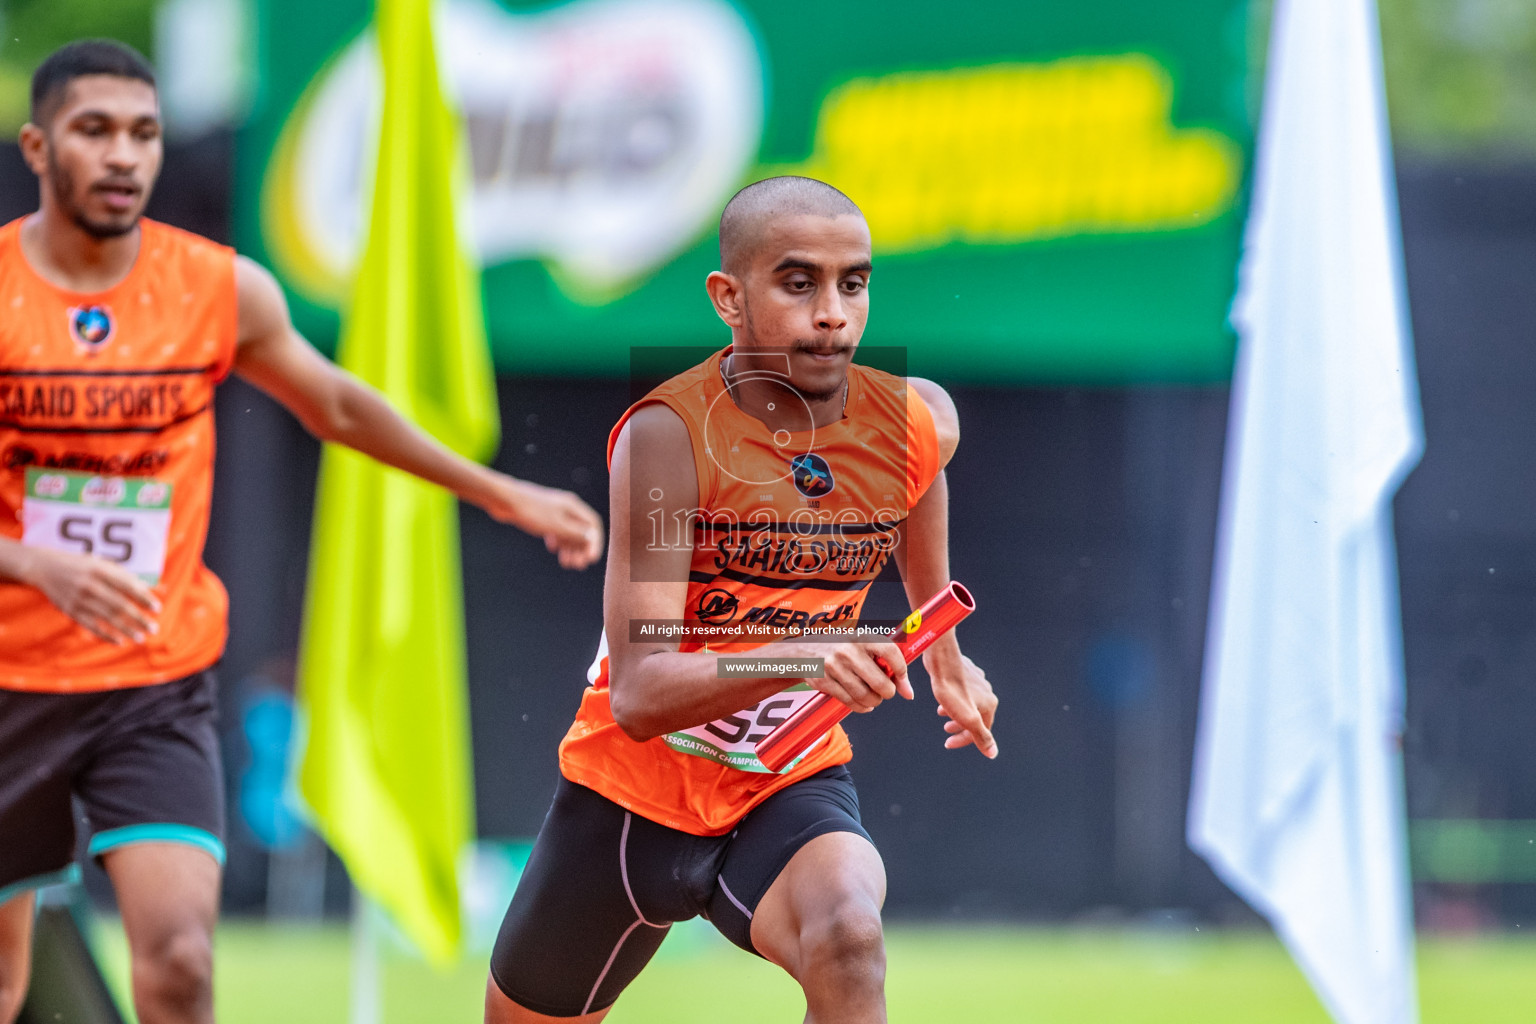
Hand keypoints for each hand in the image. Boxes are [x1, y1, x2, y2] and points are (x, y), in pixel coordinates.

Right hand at [22, 546, 160, 644]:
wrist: (46, 567)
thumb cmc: (85, 566)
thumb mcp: (106, 565)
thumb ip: (131, 578)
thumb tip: (160, 589)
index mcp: (101, 570)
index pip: (127, 586)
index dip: (143, 598)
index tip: (157, 609)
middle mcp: (90, 584)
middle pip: (119, 604)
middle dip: (138, 618)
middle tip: (154, 629)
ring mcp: (79, 599)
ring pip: (106, 617)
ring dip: (126, 629)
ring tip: (141, 638)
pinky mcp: (70, 610)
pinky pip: (91, 626)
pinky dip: (106, 635)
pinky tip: (120, 641)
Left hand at [477, 473, 603, 569]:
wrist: (505, 500)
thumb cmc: (532, 511)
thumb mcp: (556, 526)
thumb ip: (575, 533)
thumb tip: (592, 538)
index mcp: (573, 507)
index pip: (593, 525)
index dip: (595, 542)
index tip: (591, 559)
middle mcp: (566, 508)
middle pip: (581, 530)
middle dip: (581, 549)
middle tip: (578, 566)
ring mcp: (554, 512)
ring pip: (568, 532)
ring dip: (570, 548)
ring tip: (566, 563)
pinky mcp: (542, 516)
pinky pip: (556, 530)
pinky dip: (557, 541)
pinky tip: (552, 548)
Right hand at [797, 640, 913, 712]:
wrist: (803, 651)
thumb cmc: (840, 648)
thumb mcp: (861, 645)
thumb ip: (885, 662)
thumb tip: (908, 692)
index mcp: (861, 637)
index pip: (890, 652)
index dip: (901, 670)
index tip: (902, 680)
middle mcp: (848, 651)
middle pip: (880, 683)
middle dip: (888, 692)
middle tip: (885, 691)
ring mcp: (834, 667)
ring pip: (866, 696)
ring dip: (875, 701)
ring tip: (874, 697)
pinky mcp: (824, 682)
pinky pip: (850, 703)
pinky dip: (862, 707)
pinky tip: (863, 703)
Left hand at [927, 649, 997, 757]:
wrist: (941, 661)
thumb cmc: (952, 690)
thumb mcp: (967, 719)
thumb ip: (980, 736)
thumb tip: (993, 754)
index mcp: (990, 705)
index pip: (980, 732)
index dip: (963, 741)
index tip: (947, 743)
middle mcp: (987, 692)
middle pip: (976, 717)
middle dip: (960, 727)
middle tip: (946, 729)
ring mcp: (978, 681)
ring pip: (969, 703)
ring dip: (956, 713)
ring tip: (942, 713)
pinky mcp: (967, 672)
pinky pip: (964, 691)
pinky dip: (955, 699)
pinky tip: (945, 697)